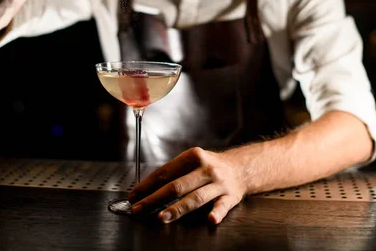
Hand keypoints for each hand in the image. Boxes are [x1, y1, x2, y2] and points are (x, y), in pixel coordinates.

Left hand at [128, 147, 246, 224]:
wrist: (241, 168)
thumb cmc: (210, 166)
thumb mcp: (193, 161)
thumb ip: (174, 172)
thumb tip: (147, 188)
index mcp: (193, 156)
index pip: (165, 172)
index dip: (147, 185)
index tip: (134, 195)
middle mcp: (206, 169)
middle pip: (177, 186)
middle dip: (155, 199)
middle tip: (139, 209)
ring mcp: (218, 183)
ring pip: (196, 197)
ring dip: (178, 208)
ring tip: (162, 217)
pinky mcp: (230, 197)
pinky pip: (222, 206)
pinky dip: (216, 213)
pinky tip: (210, 219)